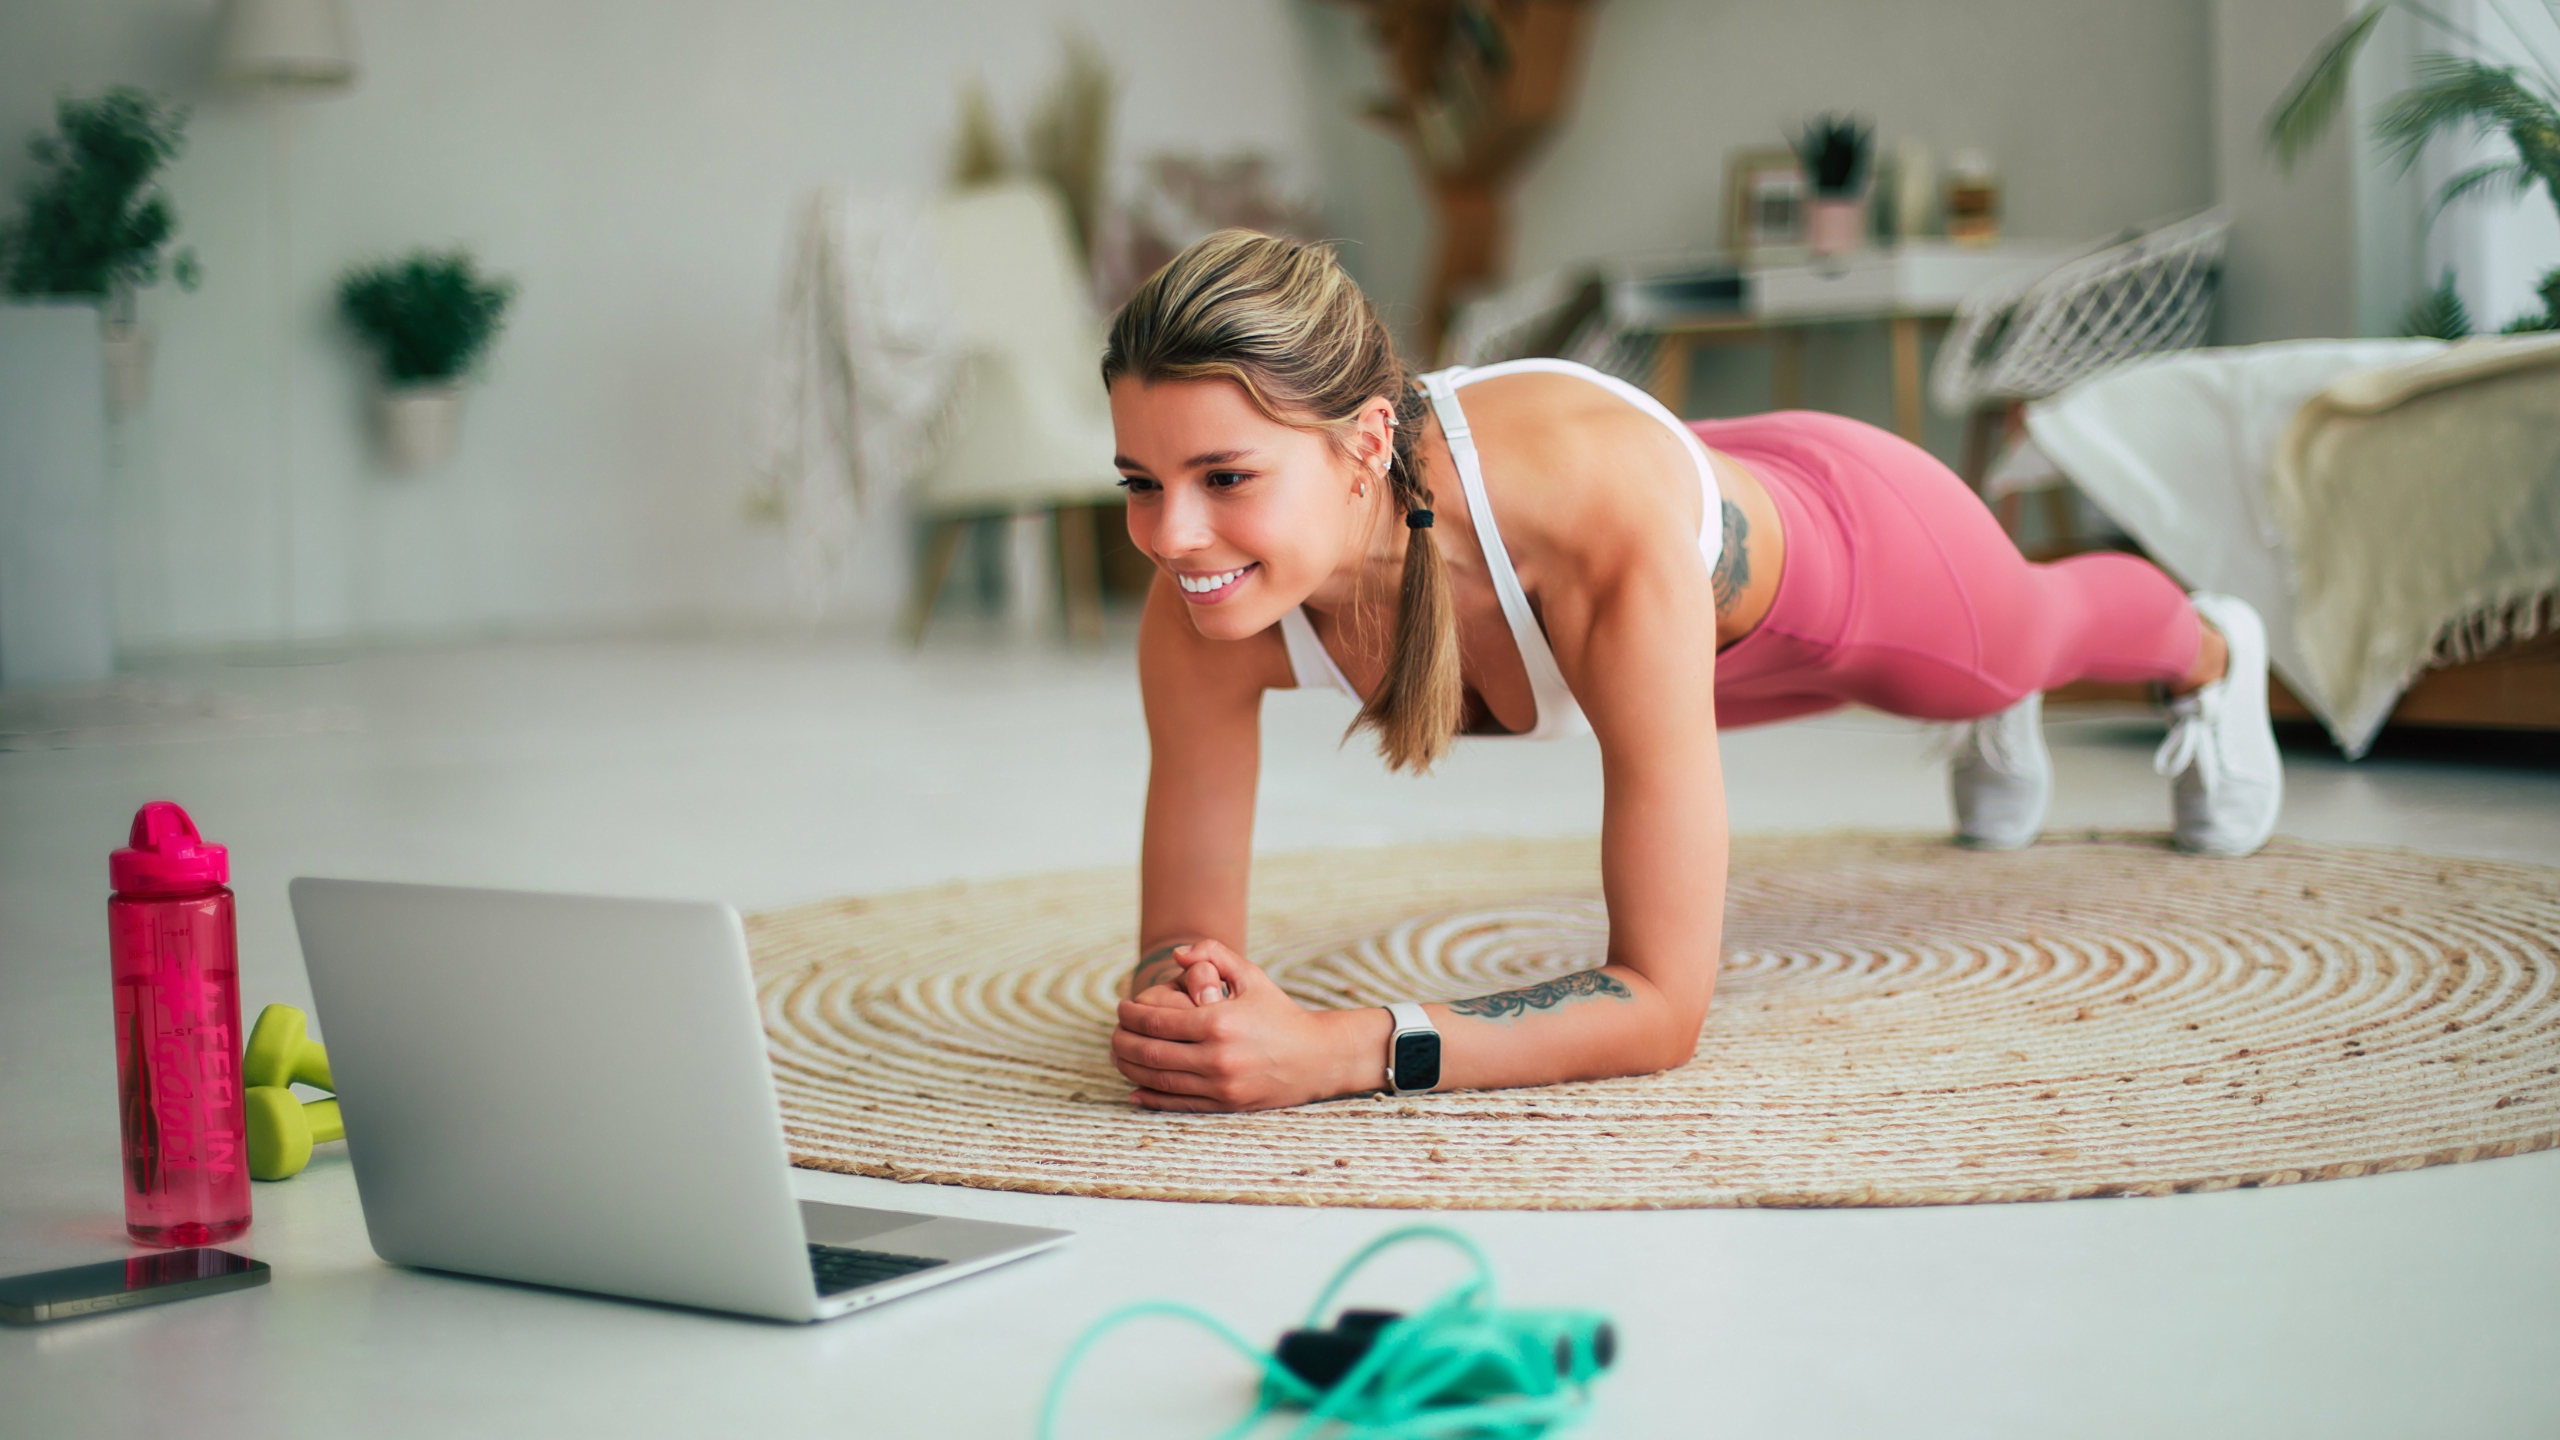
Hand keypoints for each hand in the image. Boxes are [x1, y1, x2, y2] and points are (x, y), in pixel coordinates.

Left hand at [1109, 940, 1350, 1111]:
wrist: (1317, 1057)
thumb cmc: (1279, 1013)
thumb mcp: (1252, 976)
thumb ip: (1215, 955)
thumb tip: (1177, 954)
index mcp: (1218, 1021)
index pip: (1155, 1020)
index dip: (1129, 1015)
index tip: (1121, 1009)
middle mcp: (1216, 1056)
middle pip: (1148, 1052)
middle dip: (1122, 1041)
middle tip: (1113, 1033)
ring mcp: (1220, 1085)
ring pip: (1157, 1080)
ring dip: (1128, 1068)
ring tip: (1118, 1055)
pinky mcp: (1224, 1106)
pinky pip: (1176, 1104)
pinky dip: (1149, 1098)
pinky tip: (1134, 1091)